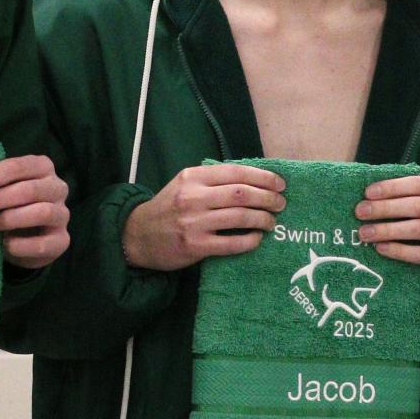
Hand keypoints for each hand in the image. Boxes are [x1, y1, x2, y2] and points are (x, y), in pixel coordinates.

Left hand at [0, 154, 69, 269]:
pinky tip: (5, 244)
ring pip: (42, 212)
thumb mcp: (1, 189)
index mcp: (42, 167)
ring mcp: (62, 214)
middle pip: (30, 189)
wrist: (26, 241)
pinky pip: (43, 243)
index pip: (18, 166)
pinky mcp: (62, 240)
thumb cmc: (9, 206)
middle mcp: (57, 188)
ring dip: (11, 219)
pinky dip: (20, 245)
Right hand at [122, 164, 284, 271]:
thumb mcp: (184, 184)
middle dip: (268, 197)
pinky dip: (250, 240)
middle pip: (242, 193)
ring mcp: (194, 222)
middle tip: (281, 203)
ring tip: (271, 221)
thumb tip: (254, 179)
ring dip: (263, 219)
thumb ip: (213, 180)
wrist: (138, 235)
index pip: (236, 172)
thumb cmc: (168, 207)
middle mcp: (193, 197)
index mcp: (193, 177)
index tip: (280, 184)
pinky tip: (257, 238)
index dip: (263, 177)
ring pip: (240, 217)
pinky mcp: (195, 246)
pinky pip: (232, 243)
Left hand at [355, 175, 419, 285]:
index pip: (419, 184)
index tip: (367, 193)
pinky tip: (380, 248)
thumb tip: (368, 195)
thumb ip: (406, 195)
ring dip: (387, 230)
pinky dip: (398, 250)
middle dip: (385, 208)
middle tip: (360, 212)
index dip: (392, 187)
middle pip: (418, 206)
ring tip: (365, 233)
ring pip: (419, 229)